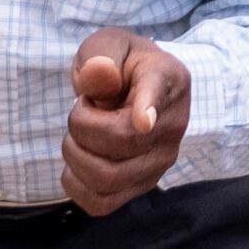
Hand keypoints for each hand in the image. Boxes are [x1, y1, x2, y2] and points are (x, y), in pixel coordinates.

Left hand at [59, 29, 190, 214]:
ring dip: (75, 156)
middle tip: (80, 108)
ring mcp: (162, 161)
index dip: (148, 108)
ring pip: (108, 178)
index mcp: (167, 79)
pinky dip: (76, 187)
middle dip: (80, 125)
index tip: (142, 120)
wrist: (136, 83)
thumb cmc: (120, 62)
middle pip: (120, 142)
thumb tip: (100, 74)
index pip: (157, 95)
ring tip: (79, 133)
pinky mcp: (143, 185)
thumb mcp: (108, 45)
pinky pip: (103, 203)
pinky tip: (76, 162)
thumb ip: (102, 56)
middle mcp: (172, 125)